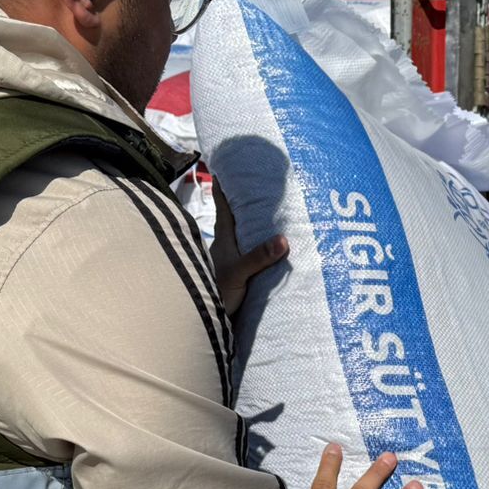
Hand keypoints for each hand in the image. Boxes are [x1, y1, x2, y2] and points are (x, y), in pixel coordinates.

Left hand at [210, 180, 286, 317]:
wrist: (205, 320)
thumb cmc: (217, 292)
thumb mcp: (239, 273)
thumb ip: (259, 257)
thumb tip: (283, 240)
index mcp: (223, 239)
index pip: (223, 207)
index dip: (224, 187)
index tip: (223, 167)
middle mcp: (224, 246)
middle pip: (232, 219)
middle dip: (241, 203)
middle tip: (253, 186)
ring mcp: (228, 261)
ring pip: (238, 237)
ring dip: (248, 227)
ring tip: (264, 215)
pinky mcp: (233, 276)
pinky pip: (245, 254)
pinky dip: (254, 247)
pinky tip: (264, 250)